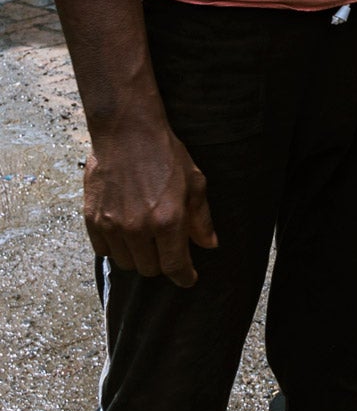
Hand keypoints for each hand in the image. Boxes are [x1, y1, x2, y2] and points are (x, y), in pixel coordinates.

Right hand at [84, 121, 217, 286]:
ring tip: (145, 237)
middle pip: (150, 269)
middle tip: (166, 247)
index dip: (184, 276)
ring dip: (138, 256)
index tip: (188, 278)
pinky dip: (116, 248)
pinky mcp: (93, 220)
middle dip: (161, 262)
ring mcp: (112, 226)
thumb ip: (201, 218)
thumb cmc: (165, 153)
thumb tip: (209, 245)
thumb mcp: (194, 181)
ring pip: (126, 263)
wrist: (127, 132)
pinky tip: (124, 232)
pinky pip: (104, 252)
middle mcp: (138, 228)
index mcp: (168, 220)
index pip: (174, 266)